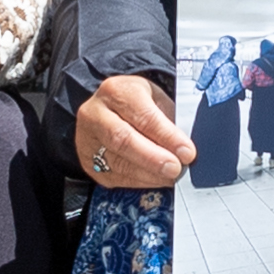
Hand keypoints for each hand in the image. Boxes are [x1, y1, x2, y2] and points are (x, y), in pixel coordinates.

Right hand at [73, 72, 190, 191]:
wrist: (106, 109)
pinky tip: (155, 180)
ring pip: (117, 162)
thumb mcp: (155, 99)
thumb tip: (186, 149)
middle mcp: (95, 114)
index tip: (187, 152)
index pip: (143, 116)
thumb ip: (169, 120)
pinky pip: (113, 176)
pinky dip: (138, 181)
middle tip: (176, 169)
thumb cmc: (137, 104)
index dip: (167, 136)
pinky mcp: (86, 161)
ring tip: (170, 178)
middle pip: (123, 140)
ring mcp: (87, 139)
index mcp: (116, 91)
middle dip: (153, 158)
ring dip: (148, 174)